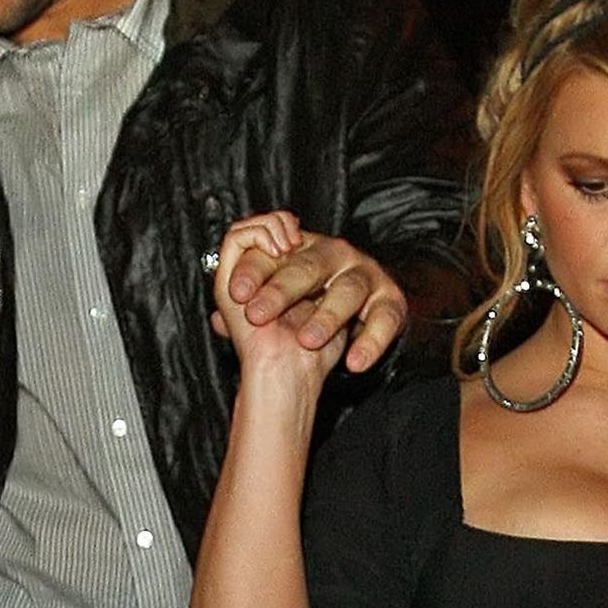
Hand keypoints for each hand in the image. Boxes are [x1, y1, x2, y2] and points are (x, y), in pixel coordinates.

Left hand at [217, 215, 407, 372]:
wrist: (349, 330)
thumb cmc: (307, 309)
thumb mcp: (272, 299)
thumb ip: (247, 300)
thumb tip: (218, 320)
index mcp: (301, 247)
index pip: (273, 252)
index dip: (253, 270)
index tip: (236, 292)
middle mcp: (334, 254)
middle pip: (308, 266)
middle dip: (281, 290)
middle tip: (258, 315)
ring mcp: (364, 276)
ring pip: (347, 290)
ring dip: (327, 315)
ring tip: (307, 339)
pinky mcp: (389, 301)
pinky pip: (383, 319)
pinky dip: (371, 341)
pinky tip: (354, 361)